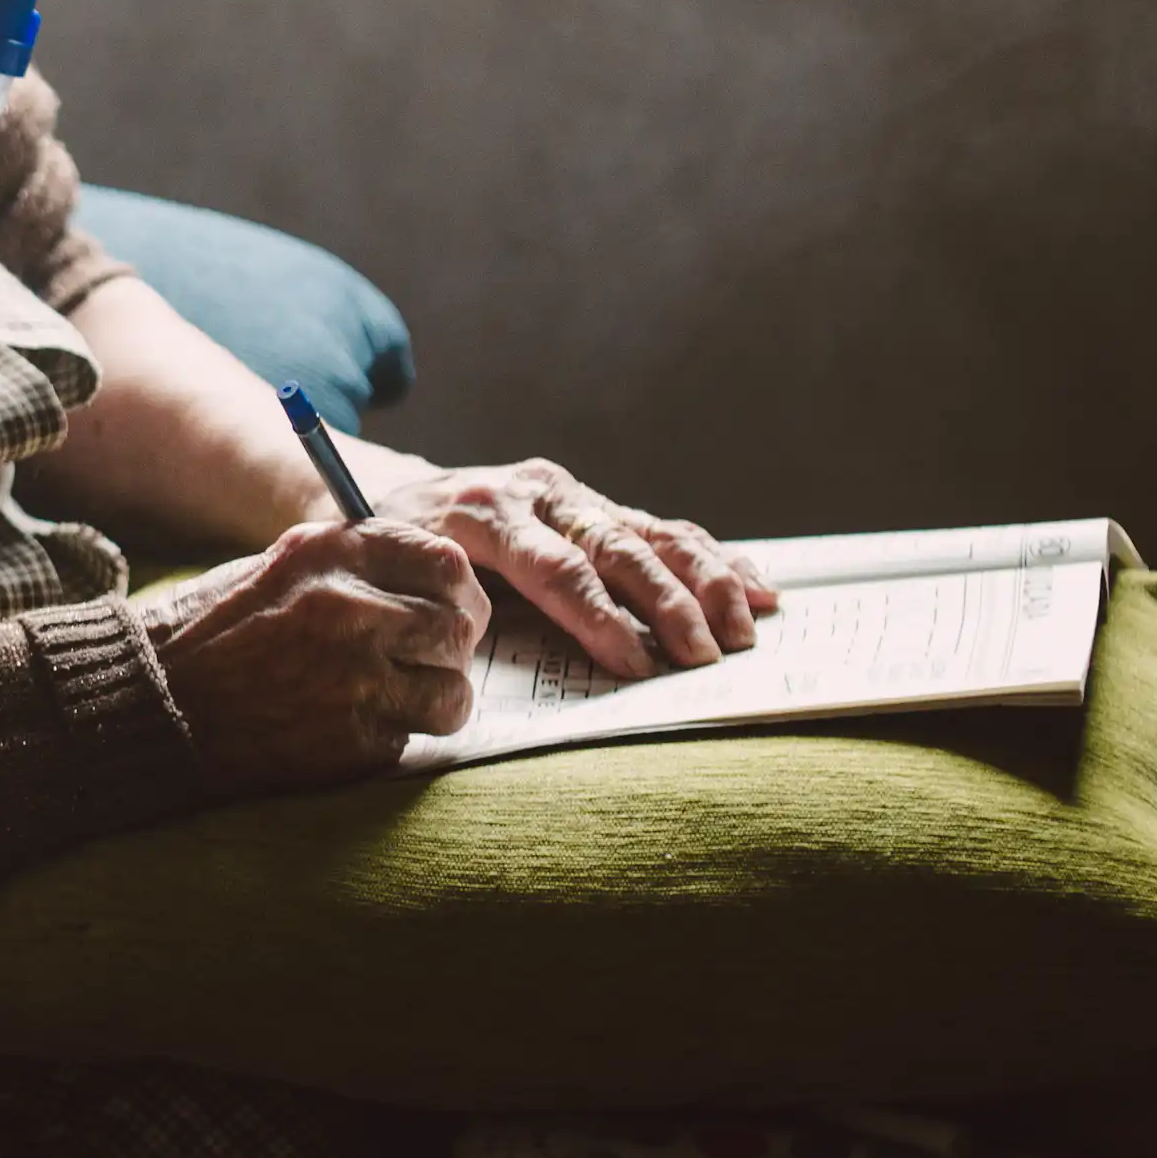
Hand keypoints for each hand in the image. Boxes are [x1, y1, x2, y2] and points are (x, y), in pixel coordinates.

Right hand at [147, 518, 492, 796]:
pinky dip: (402, 733)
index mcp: (331, 554)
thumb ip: (356, 566)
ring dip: (440, 696)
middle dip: (457, 643)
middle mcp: (349, 608)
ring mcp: (353, 677)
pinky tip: (364, 723)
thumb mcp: (284, 568)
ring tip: (410, 696)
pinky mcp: (351, 739)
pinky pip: (415, 735)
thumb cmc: (217, 632)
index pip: (442, 559)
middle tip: (435, 657)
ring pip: (453, 689)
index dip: (459, 587)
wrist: (158, 702)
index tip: (453, 603)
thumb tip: (432, 577)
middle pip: (459, 623)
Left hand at [371, 458, 775, 678]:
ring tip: (744, 632)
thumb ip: (444, 609)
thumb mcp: (400, 575)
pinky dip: (716, 560)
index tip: (635, 663)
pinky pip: (667, 530)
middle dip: (667, 605)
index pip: (554, 567)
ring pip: (654, 534)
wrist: (398, 494)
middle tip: (703, 658)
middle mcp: (538, 494)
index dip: (597, 616)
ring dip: (707, 583)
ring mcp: (575, 496)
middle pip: (616, 548)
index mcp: (485, 512)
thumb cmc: (397, 550)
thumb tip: (488, 659)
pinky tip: (759, 589)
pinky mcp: (599, 504)